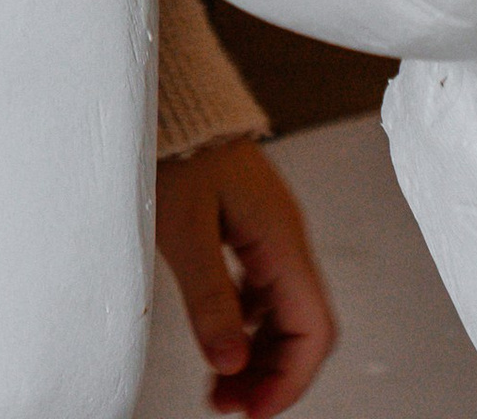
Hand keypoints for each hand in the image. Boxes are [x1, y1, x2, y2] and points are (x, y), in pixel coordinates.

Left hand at [156, 137, 337, 416]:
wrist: (164, 90)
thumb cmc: (172, 143)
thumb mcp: (183, 228)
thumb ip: (210, 298)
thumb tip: (230, 364)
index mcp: (281, 237)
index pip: (313, 328)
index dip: (290, 379)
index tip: (254, 411)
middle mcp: (284, 236)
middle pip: (302, 326)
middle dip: (272, 374)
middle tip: (229, 405)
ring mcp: (269, 230)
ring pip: (281, 311)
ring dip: (256, 354)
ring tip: (217, 382)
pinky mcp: (248, 225)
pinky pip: (261, 289)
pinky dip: (244, 323)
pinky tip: (216, 334)